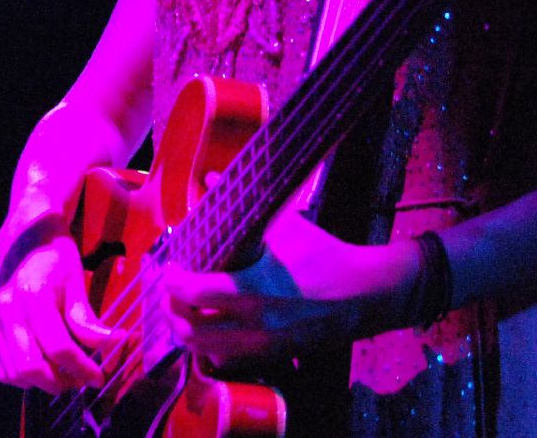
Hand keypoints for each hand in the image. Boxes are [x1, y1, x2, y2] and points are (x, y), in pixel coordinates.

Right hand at [0, 233, 118, 392]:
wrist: (24, 238)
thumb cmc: (55, 258)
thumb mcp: (76, 283)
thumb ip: (87, 320)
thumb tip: (114, 344)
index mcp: (33, 297)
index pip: (58, 348)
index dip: (82, 368)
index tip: (99, 376)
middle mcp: (8, 311)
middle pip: (30, 367)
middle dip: (59, 382)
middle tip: (79, 379)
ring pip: (14, 373)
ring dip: (40, 383)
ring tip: (62, 374)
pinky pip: (2, 367)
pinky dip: (23, 376)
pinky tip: (42, 365)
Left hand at [161, 207, 415, 370]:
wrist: (366, 294)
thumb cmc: (323, 254)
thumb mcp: (284, 225)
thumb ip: (241, 205)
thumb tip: (211, 177)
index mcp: (253, 290)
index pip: (194, 294)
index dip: (172, 282)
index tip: (170, 268)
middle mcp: (254, 325)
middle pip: (190, 332)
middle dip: (172, 311)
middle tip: (171, 291)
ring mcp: (264, 347)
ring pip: (206, 351)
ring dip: (189, 331)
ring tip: (186, 309)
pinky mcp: (274, 357)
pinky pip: (229, 359)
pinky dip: (212, 346)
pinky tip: (212, 326)